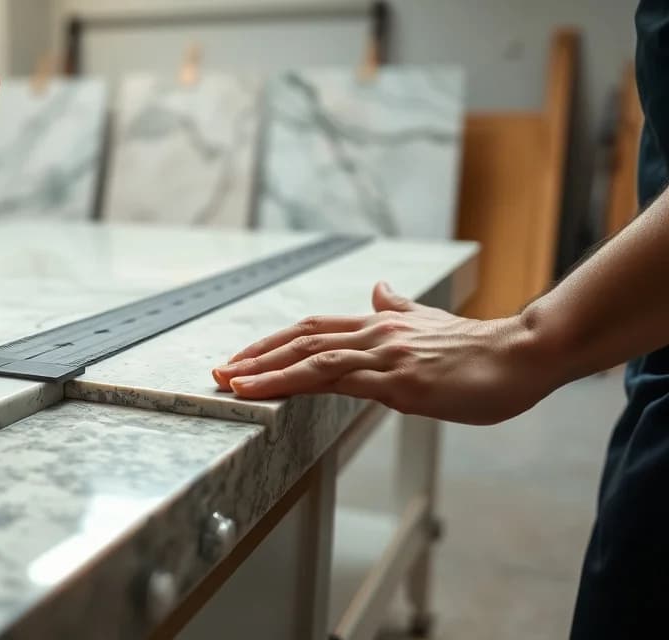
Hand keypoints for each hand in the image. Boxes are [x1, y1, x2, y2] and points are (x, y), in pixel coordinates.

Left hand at [211, 282, 558, 424]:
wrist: (524, 355)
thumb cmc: (482, 350)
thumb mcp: (432, 323)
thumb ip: (400, 309)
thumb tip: (379, 289)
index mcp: (382, 323)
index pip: (313, 328)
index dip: (273, 342)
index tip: (241, 358)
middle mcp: (376, 334)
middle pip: (300, 338)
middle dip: (255, 356)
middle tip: (218, 372)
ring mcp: (384, 356)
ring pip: (309, 357)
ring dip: (264, 371)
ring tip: (230, 384)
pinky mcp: (398, 382)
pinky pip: (334, 379)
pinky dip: (293, 383)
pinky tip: (270, 393)